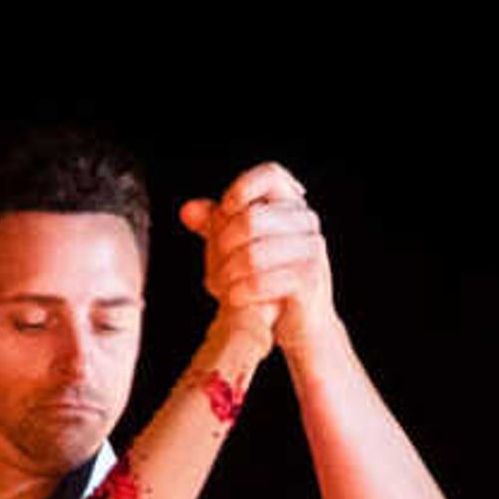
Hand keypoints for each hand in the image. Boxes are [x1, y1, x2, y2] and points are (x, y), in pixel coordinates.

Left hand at [179, 163, 335, 355]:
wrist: (302, 323)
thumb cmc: (271, 281)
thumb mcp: (240, 248)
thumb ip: (216, 226)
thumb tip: (187, 211)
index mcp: (291, 205)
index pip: (271, 175)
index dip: (242, 188)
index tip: (224, 210)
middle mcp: (306, 221)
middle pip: (252, 218)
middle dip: (222, 246)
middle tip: (212, 269)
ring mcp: (311, 249)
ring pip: (254, 253)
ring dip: (227, 274)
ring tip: (219, 287)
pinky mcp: (309, 280)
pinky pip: (262, 280)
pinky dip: (240, 291)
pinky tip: (233, 298)